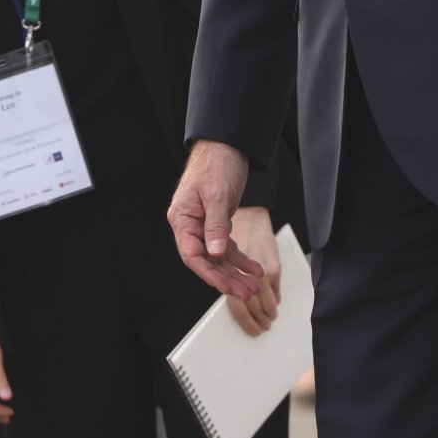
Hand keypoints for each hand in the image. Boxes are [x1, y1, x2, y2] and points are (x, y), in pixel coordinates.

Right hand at [168, 139, 265, 302]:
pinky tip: (255, 268)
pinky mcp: (217, 223)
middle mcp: (190, 225)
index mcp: (182, 218)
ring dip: (236, 272)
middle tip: (247, 292)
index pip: (192, 255)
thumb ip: (215, 225)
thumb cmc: (216, 164)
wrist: (227, 144)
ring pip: (218, 257)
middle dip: (227, 278)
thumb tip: (214, 254)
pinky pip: (227, 247)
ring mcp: (203, 225)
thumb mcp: (216, 195)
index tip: (226, 287)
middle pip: (207, 260)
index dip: (209, 274)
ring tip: (254, 286)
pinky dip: (241, 258)